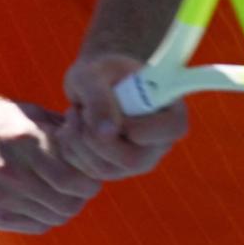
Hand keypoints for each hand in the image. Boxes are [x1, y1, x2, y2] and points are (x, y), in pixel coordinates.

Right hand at [0, 97, 103, 234]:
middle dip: (82, 195)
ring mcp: (0, 196)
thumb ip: (62, 128)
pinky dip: (48, 217)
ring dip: (66, 207)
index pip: (74, 176)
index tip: (91, 172)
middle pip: (68, 201)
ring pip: (55, 216)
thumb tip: (99, 138)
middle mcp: (12, 170)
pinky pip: (37, 226)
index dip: (91, 178)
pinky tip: (43, 201)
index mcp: (25, 140)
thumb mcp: (27, 114)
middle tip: (82, 187)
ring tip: (62, 193)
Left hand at [57, 54, 189, 181]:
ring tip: (75, 112)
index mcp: (170, 111)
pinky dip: (71, 149)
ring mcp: (138, 161)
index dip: (140, 124)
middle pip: (134, 160)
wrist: (92, 82)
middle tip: (83, 111)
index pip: (172, 129)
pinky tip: (72, 127)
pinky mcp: (115, 170)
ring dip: (78, 140)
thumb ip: (100, 98)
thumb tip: (106, 133)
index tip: (116, 105)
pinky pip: (89, 173)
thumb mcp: (94, 74)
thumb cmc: (100, 72)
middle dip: (98, 138)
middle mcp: (159, 143)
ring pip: (106, 169)